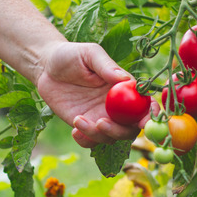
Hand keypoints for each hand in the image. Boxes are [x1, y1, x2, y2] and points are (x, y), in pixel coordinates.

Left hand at [36, 42, 151, 147]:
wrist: (46, 67)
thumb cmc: (71, 55)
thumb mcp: (89, 54)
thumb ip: (106, 66)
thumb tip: (125, 79)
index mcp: (124, 89)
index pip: (145, 105)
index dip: (150, 115)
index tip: (144, 121)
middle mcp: (116, 106)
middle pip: (130, 129)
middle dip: (120, 131)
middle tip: (100, 123)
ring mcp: (100, 117)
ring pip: (110, 138)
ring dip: (98, 135)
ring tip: (78, 119)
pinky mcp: (84, 125)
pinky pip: (91, 142)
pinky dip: (85, 141)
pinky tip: (74, 129)